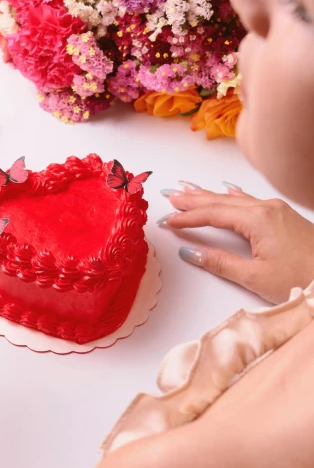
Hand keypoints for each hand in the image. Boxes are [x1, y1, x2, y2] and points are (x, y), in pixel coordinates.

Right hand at [159, 184, 313, 303]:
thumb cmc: (301, 278)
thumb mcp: (255, 277)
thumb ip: (220, 262)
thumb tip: (190, 252)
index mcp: (258, 220)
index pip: (213, 215)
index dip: (187, 217)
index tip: (167, 220)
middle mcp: (267, 208)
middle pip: (220, 201)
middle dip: (193, 199)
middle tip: (169, 196)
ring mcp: (277, 210)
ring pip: (234, 199)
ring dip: (209, 196)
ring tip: (188, 190)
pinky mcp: (284, 216)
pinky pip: (250, 200)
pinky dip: (232, 197)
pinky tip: (227, 191)